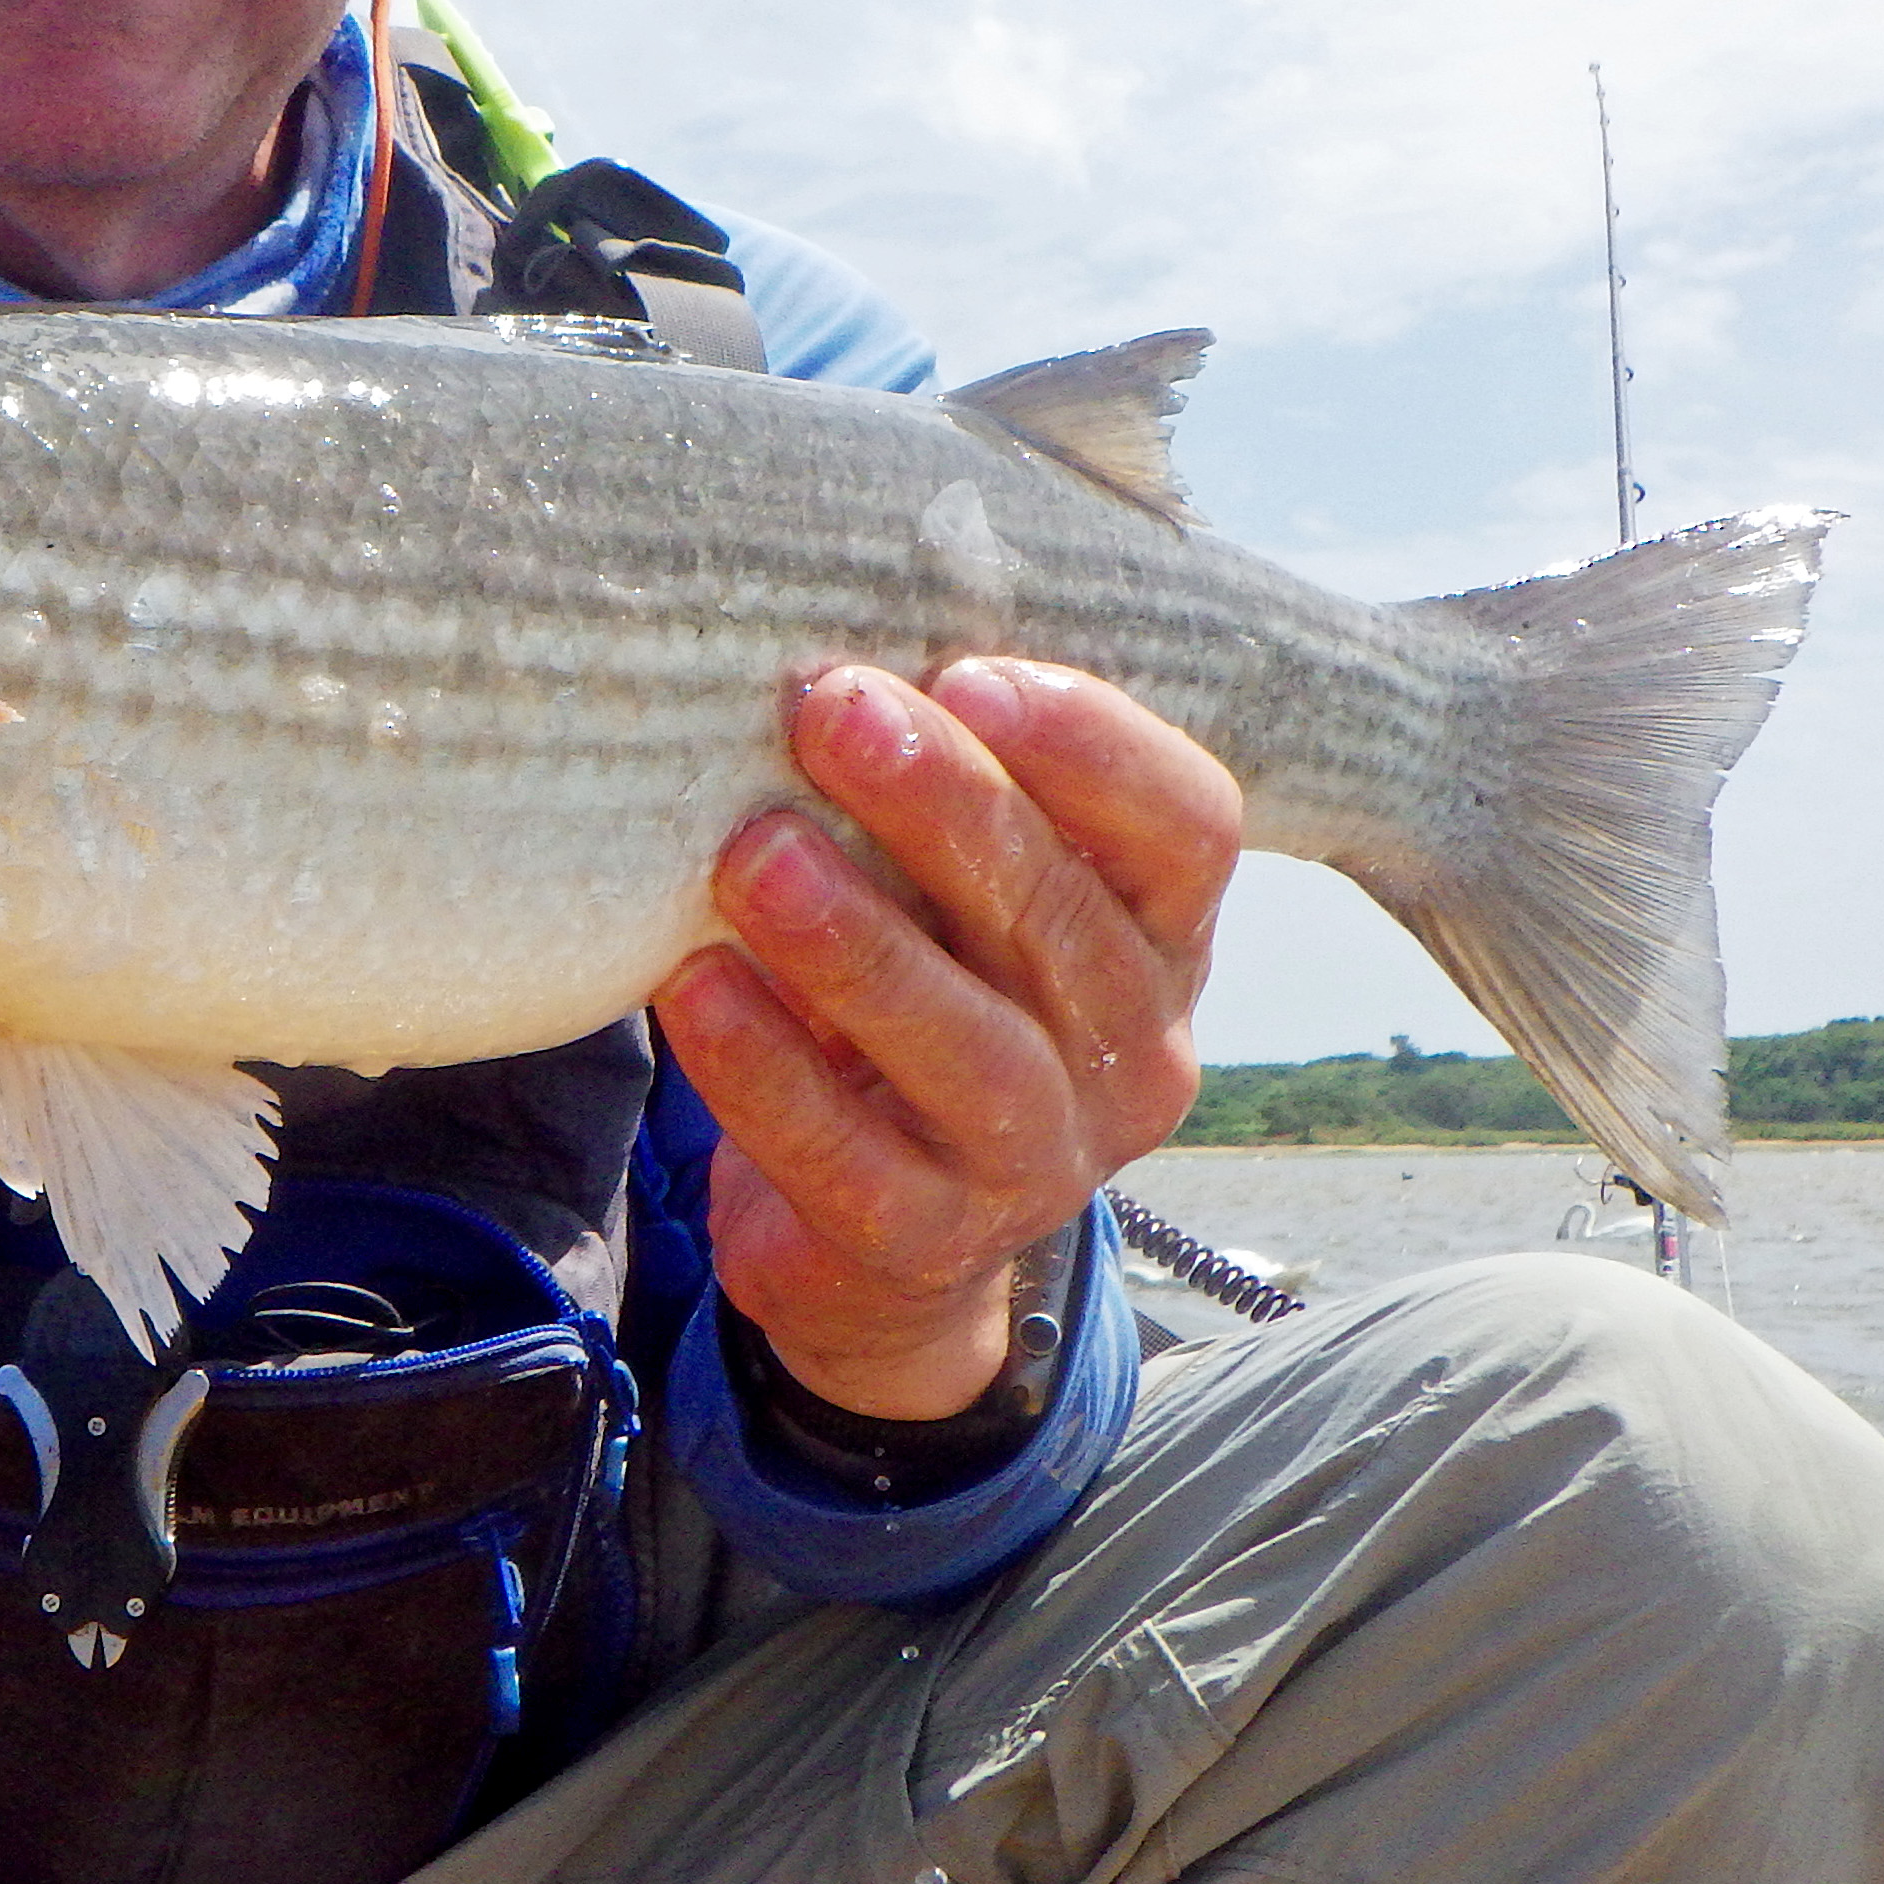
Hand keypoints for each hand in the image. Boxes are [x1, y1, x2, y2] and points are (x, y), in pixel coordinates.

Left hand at [652, 659, 1238, 1419]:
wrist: (875, 1242)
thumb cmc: (915, 1000)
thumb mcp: (957, 899)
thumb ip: (940, 796)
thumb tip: (828, 640)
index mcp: (1158, 938)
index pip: (1191, 827)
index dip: (1095, 746)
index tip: (967, 671)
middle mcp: (1132, 1051)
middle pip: (1059, 916)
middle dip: (943, 806)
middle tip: (827, 709)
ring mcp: (1040, 1161)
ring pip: (968, 1045)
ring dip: (856, 941)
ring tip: (751, 855)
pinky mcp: (924, 1240)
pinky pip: (847, 1154)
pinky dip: (765, 1068)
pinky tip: (691, 986)